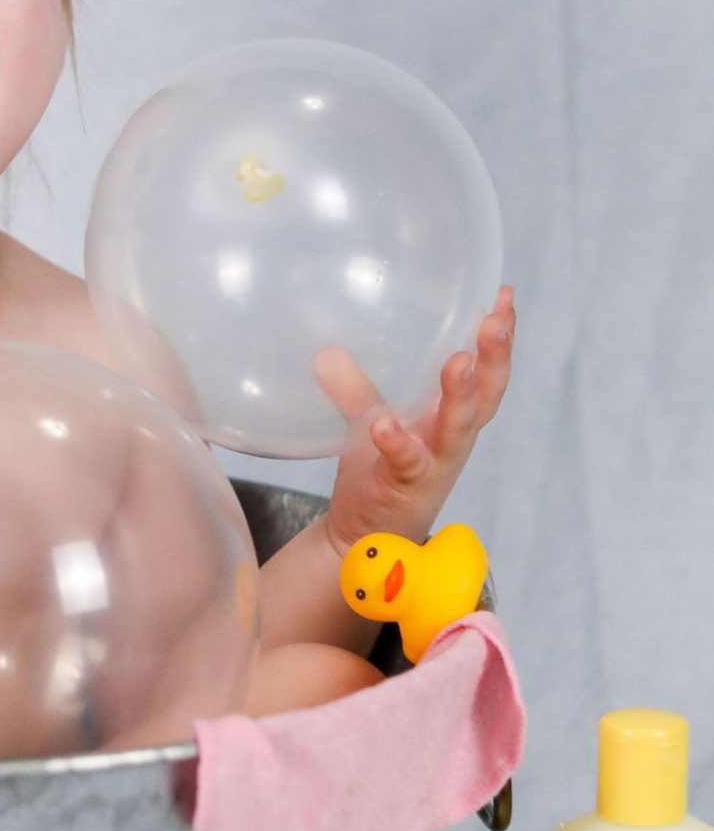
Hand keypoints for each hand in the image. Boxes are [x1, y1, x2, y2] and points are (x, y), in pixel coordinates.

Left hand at [316, 287, 515, 553]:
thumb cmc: (380, 474)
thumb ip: (355, 387)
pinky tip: (387, 423)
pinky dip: (397, 442)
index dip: (499, 338)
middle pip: (486, 395)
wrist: (360, 536)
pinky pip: (406, 463)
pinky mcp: (405, 487)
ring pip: (457, 428)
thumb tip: (326, 350)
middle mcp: (451, 439)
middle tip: (498, 319)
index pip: (485, 372)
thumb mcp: (371, 421)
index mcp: (450, 417)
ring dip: (460, 395)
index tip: (504, 295)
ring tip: (460, 361)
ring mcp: (433, 464)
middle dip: (495, 357)